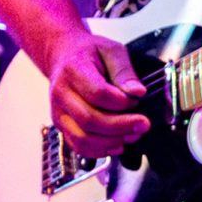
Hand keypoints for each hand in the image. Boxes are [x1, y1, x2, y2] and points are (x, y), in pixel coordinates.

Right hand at [48, 33, 150, 157]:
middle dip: (120, 126)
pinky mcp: (61, 125)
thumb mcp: (112, 50)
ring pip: (82, 137)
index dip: (121, 102)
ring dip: (111, 142)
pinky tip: (117, 144)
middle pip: (89, 119)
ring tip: (132, 135)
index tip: (137, 101)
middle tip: (143, 124)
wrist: (65, 56)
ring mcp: (59, 112)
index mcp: (74, 70)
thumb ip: (124, 71)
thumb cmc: (89, 52)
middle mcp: (61, 93)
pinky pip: (77, 145)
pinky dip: (99, 150)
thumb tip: (138, 92)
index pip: (97, 93)